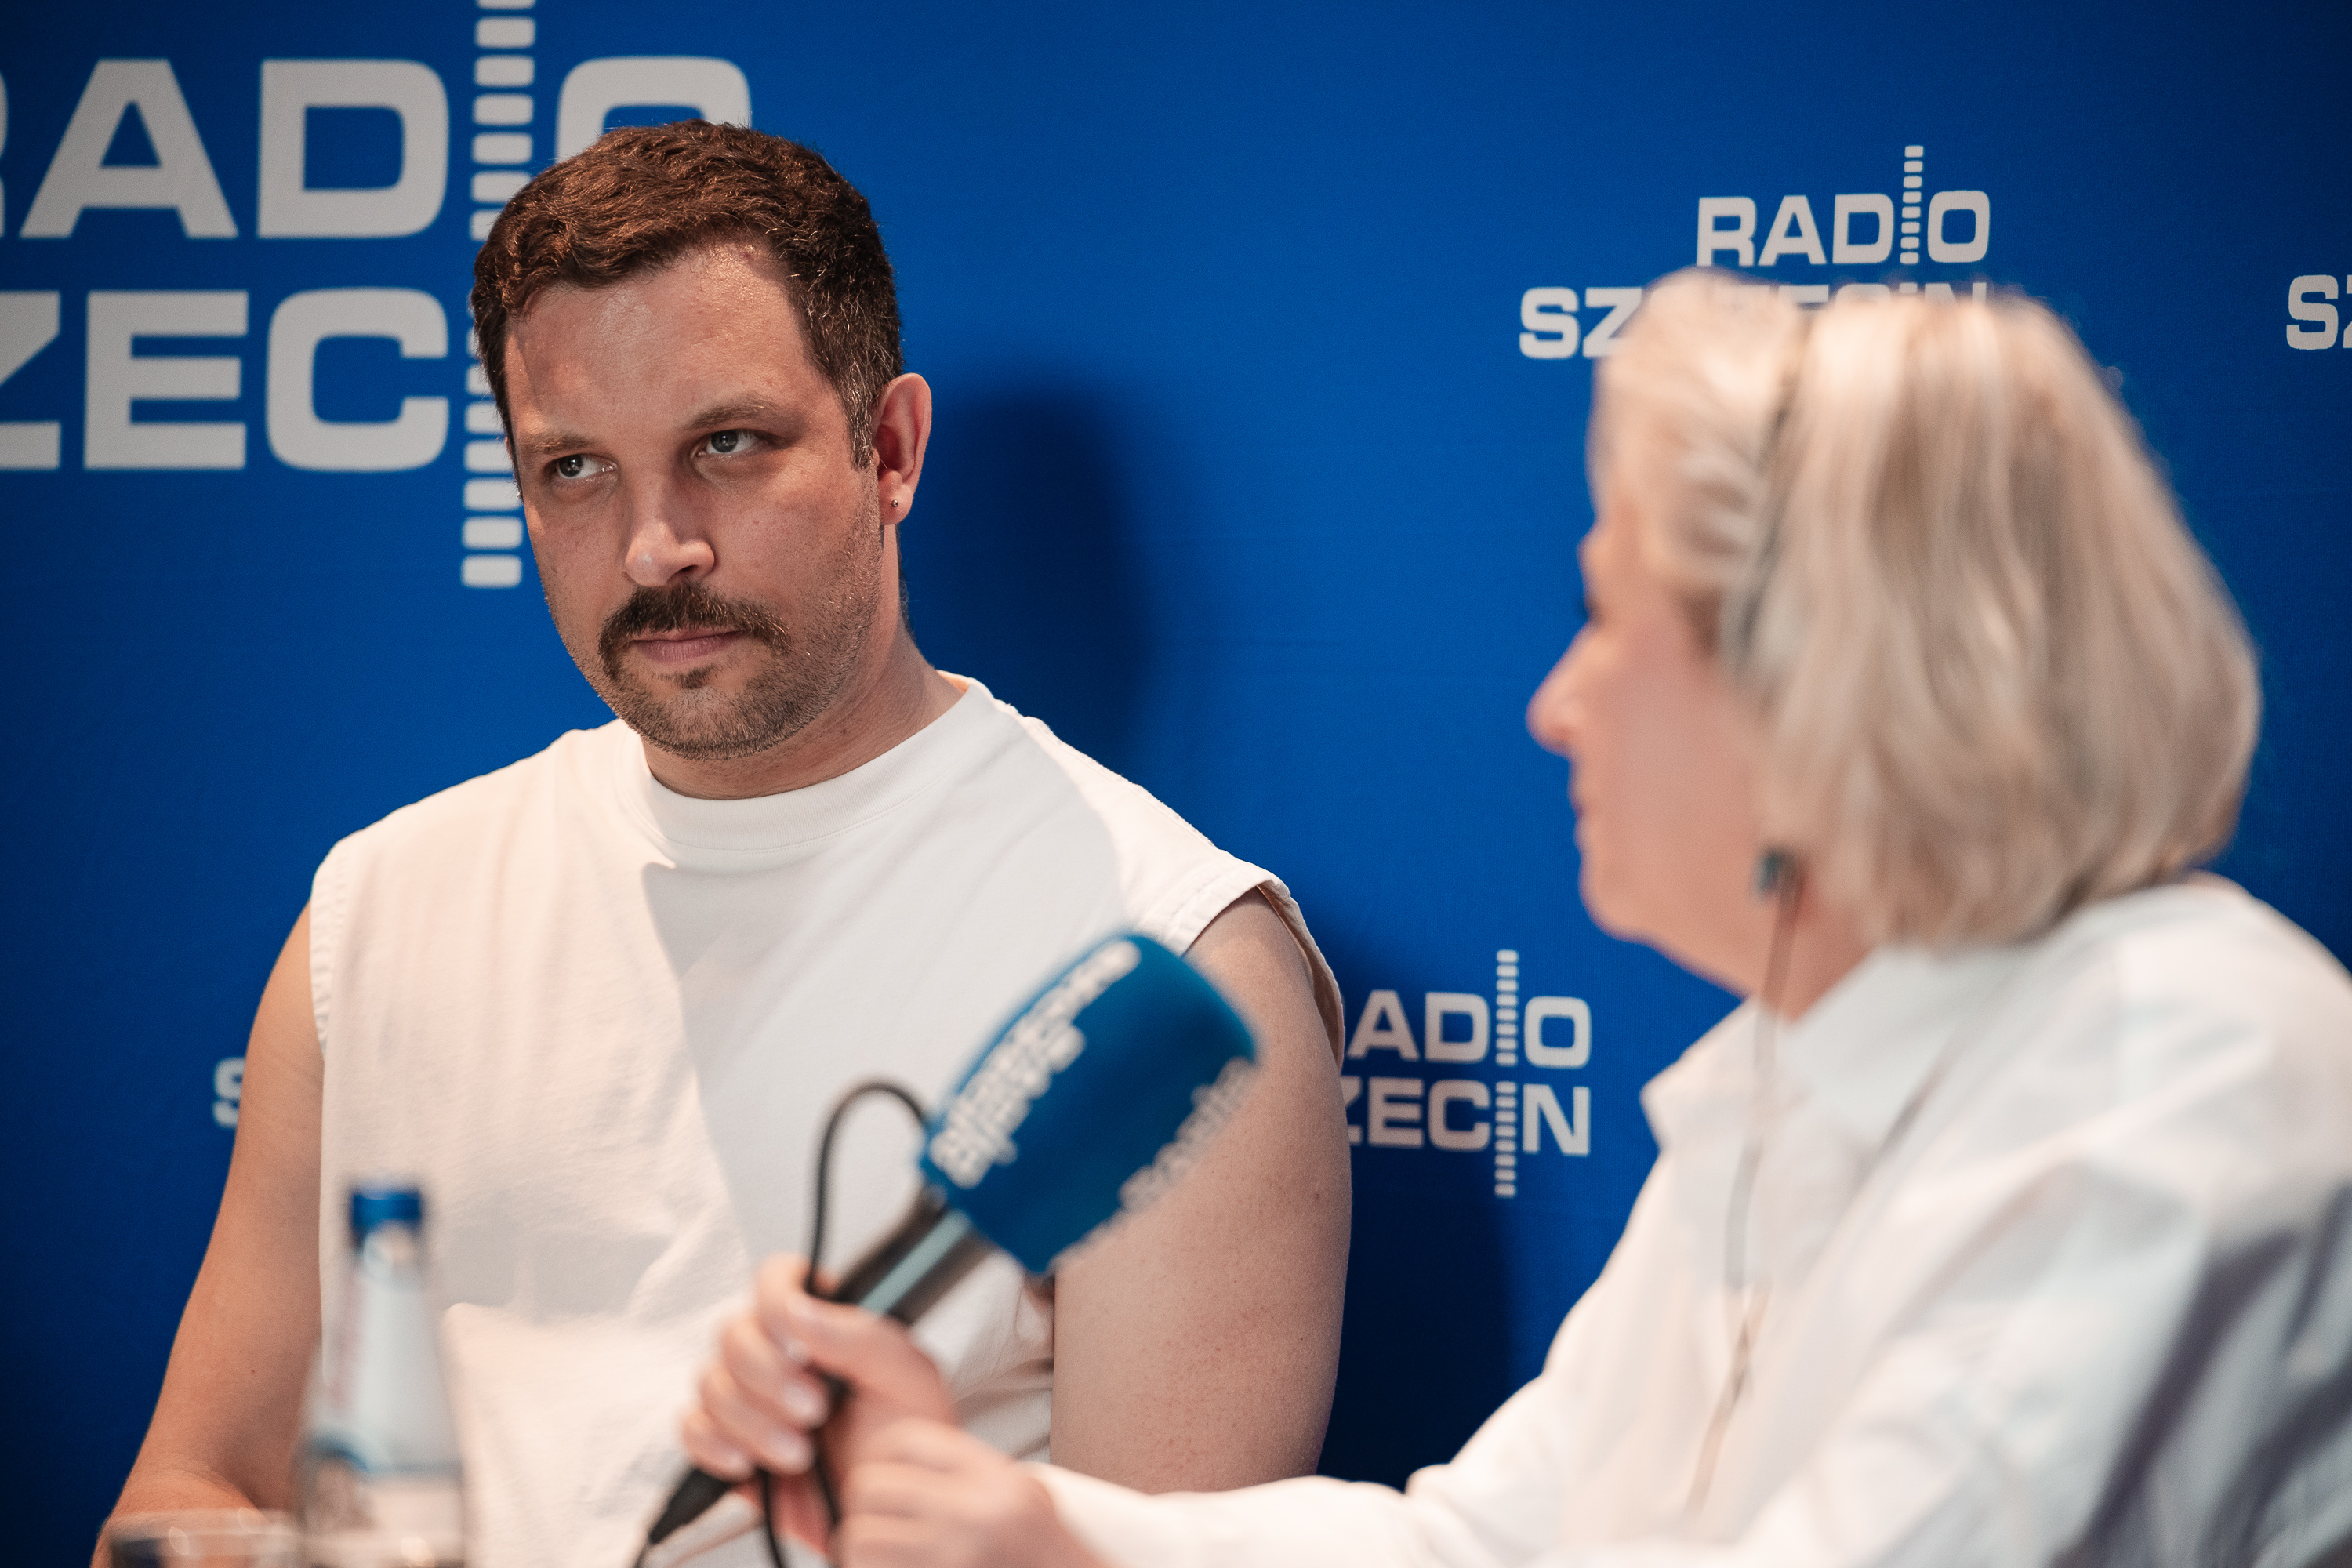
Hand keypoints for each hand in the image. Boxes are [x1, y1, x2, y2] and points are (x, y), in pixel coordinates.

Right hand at [680, 1255, 960, 1547]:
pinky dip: (716, 1446)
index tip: (798, 1344)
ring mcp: (750, 1397)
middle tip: (814, 1410)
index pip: (778, 1278)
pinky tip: (750, 1462)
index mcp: (824, 1321)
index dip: (775, 1302)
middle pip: (733, 1334)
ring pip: (711, 1384)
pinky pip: (693, 1430)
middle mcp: (780, 1353)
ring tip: (800, 1452)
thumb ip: (859, 1335)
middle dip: (768, 1378)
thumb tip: (799, 1309)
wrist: (891, 1512)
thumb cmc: (908, 1439)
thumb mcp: (905, 1377)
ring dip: (754, 1422)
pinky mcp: (728, 1442)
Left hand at [839, 1419, 1105, 1567]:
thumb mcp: (1022, 1491)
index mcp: (991, 1479)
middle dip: (863, 1501)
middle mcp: (968, 1516)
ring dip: (862, 1545)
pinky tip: (895, 1566)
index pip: (905, 1440)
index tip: (880, 1468)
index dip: (879, 1451)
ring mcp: (948, 1558)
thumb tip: (895, 1462)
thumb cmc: (1042, 1548)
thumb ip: (967, 1471)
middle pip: (870, 1486)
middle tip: (877, 1513)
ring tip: (882, 1547)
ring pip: (859, 1537)